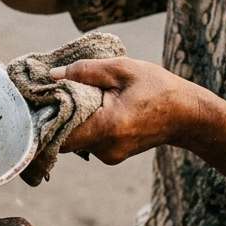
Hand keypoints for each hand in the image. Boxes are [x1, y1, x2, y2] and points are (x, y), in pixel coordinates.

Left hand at [53, 58, 207, 163]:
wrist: (188, 116)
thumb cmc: (158, 88)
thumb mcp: (123, 69)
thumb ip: (85, 71)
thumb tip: (53, 76)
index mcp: (108, 126)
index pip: (59, 134)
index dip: (44, 119)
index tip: (38, 102)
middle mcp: (105, 148)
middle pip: (64, 137)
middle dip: (56, 116)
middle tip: (53, 93)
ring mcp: (109, 156)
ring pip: (75, 139)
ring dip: (72, 120)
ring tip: (79, 97)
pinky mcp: (112, 156)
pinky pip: (87, 140)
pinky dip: (85, 125)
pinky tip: (95, 107)